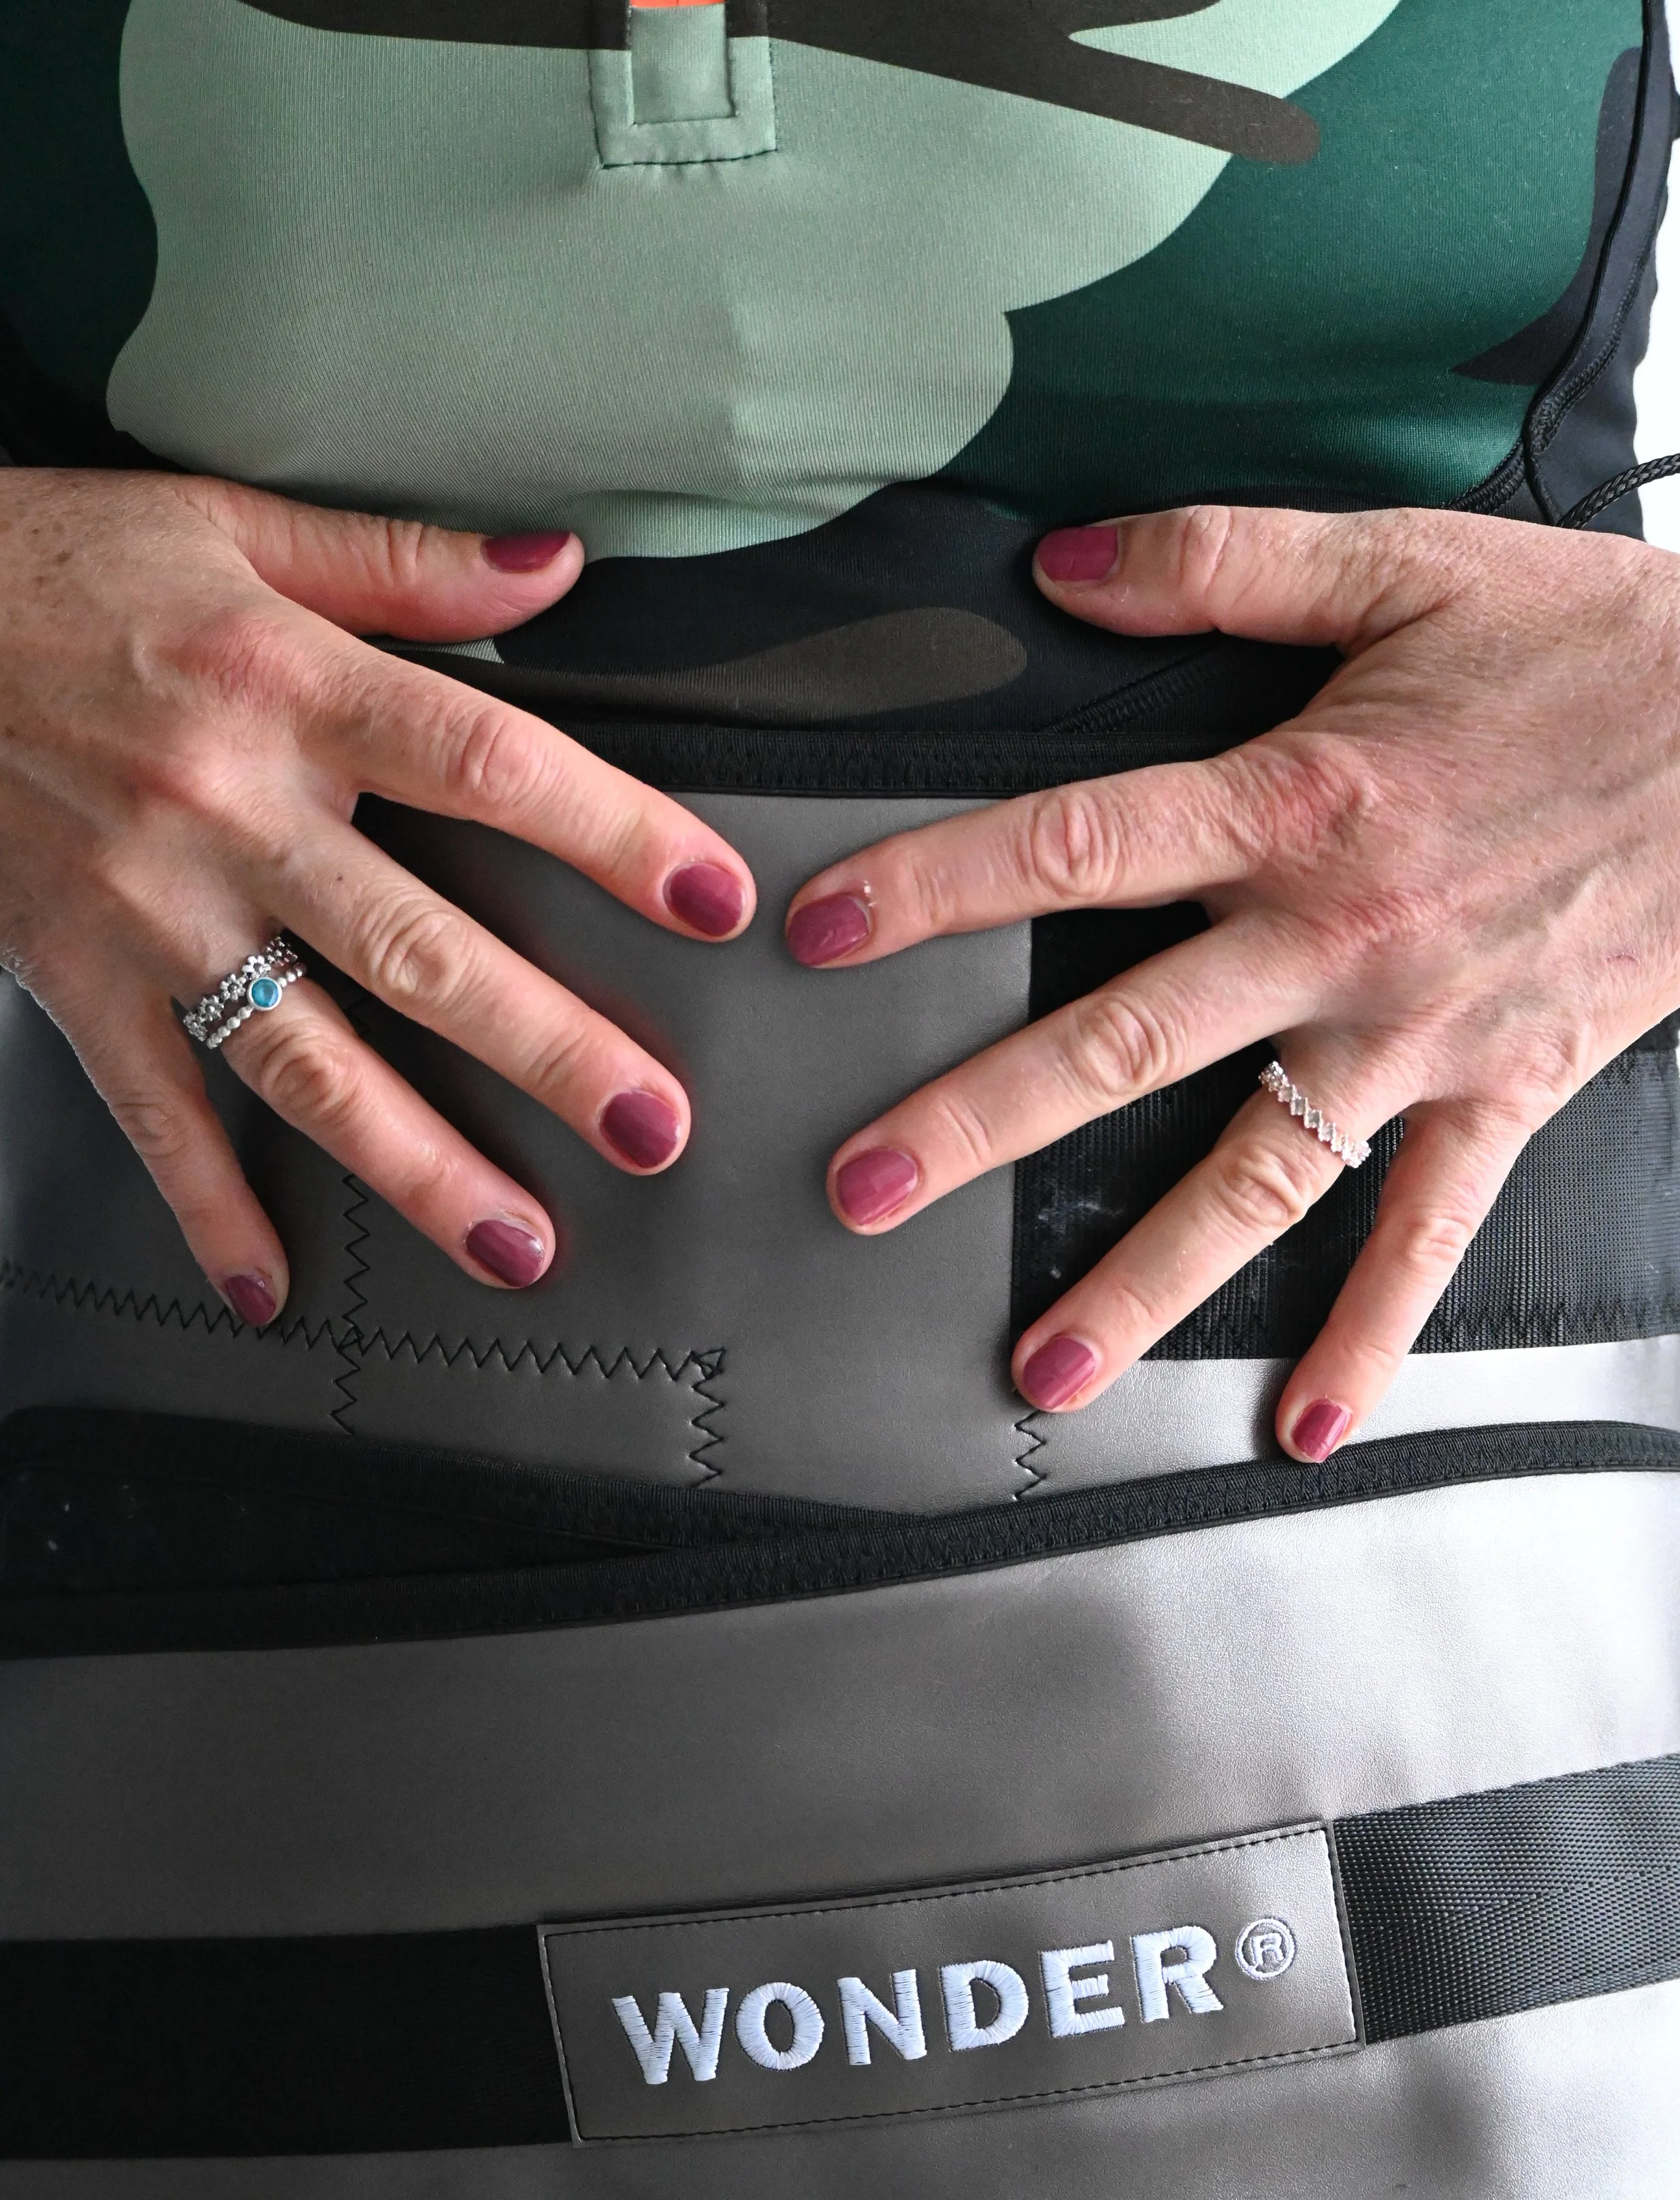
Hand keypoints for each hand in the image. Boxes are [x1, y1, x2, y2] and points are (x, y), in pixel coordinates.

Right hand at [0, 470, 753, 1324]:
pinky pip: (150, 1115)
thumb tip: (559, 566)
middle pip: (418, 946)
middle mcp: (229, 809)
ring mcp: (150, 913)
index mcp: (287, 684)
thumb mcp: (229, 525)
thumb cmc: (51, 568)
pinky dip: (206, 1208)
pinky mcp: (73, 981)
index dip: (612, 833)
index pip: (486, 763)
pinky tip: (269, 1289)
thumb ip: (402, 560)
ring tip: (520, 1245)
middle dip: (547, 1048)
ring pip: (305, 1059)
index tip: (714, 901)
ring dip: (419, 1165)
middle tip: (652, 1128)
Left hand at [783, 504, 1679, 1458]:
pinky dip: (1370, 1337)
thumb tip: (1064, 567)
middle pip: (1122, 1040)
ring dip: (1142, 1279)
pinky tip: (1302, 1425)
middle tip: (864, 1190)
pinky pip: (1425, 1236)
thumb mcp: (1408, 561)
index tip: (819, 936)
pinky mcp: (1503, 1093)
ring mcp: (1418, 1036)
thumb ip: (1224, 559)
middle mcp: (1337, 938)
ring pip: (1252, 1177)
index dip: (932, 887)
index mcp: (1294, 802)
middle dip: (980, 1119)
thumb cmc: (1594, 648)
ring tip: (1043, 1367)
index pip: (1071, 848)